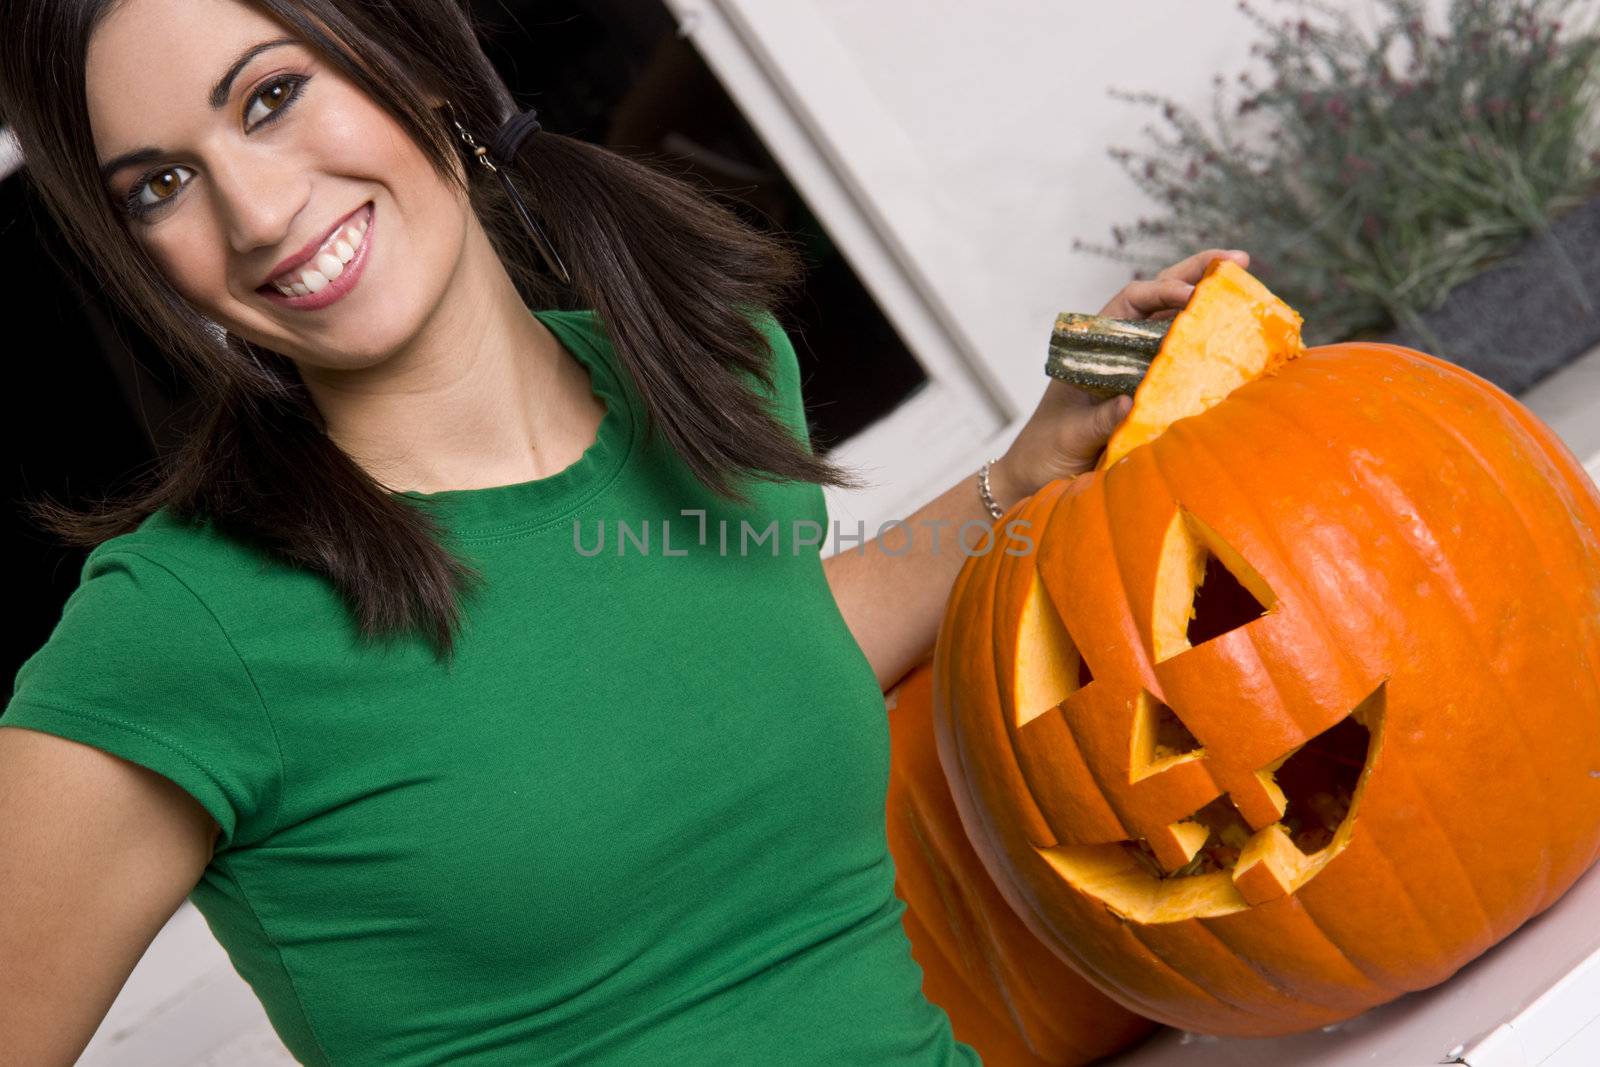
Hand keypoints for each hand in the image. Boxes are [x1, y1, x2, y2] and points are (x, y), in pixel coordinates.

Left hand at [989, 248, 1250, 503]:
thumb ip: (1100, 419)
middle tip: (1240, 259)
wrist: (1036, 474)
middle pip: (1159, 299)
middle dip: (1196, 274)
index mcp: (1093, 345)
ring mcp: (1135, 367)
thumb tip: (1132, 402)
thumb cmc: (1047, 448)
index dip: (1162, 291)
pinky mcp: (1148, 391)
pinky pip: (1180, 362)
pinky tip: (1236, 339)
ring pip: (1174, 324)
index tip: (1190, 294)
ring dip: (1207, 303)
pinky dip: (1206, 347)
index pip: (1131, 301)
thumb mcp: (1072, 433)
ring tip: (1245, 283)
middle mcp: (1118, 348)